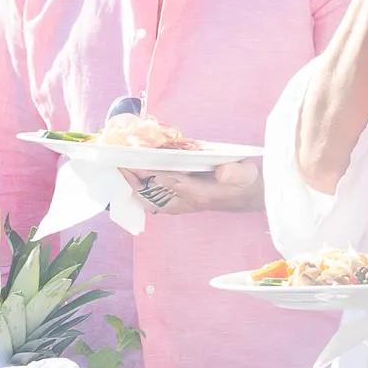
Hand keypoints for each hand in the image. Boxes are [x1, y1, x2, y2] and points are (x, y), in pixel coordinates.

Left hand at [125, 159, 261, 215]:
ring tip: (120, 171)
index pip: (170, 183)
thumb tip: (223, 173)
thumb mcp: (246, 174)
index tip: (135, 163)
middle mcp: (187, 202)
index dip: (152, 173)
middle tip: (118, 165)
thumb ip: (235, 173)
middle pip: (154, 193)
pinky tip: (132, 181)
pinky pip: (154, 199)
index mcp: (201, 194)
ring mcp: (182, 204)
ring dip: (135, 187)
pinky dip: (142, 191)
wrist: (248, 196)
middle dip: (135, 180)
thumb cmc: (246, 181)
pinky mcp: (180, 202)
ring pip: (151, 199)